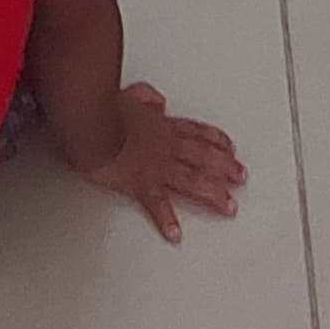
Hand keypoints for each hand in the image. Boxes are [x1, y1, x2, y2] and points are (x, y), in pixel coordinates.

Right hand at [81, 81, 245, 242]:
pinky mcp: (137, 183)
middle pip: (203, 157)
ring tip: (228, 207)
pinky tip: (175, 234)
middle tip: (241, 179)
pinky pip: (156, 204)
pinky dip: (166, 220)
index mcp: (161, 126)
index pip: (196, 132)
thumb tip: (156, 100)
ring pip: (191, 180)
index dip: (216, 140)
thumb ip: (144, 96)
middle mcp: (164, 146)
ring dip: (213, 194)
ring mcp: (154, 166)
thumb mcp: (126, 94)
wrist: (88, 119)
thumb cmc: (102, 107)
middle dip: (226, 168)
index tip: (230, 148)